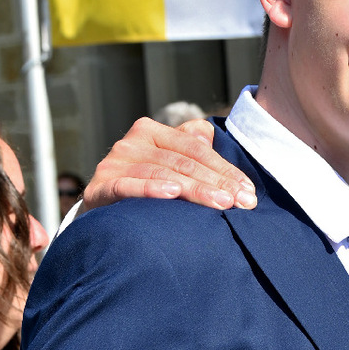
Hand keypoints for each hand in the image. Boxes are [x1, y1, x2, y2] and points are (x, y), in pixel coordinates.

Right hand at [83, 117, 256, 212]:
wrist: (101, 217)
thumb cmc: (145, 190)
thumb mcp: (170, 164)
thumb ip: (190, 146)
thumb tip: (208, 132)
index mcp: (151, 132)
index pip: (195, 148)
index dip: (225, 169)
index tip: (249, 191)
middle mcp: (131, 143)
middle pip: (183, 162)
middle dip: (217, 183)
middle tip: (244, 203)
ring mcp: (113, 164)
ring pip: (163, 174)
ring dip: (195, 190)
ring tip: (222, 204)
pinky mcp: (99, 187)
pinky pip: (128, 187)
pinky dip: (150, 189)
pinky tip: (172, 194)